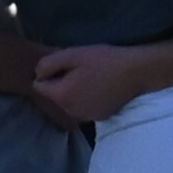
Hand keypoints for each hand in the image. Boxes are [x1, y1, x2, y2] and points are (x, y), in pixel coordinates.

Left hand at [31, 42, 157, 132]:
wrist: (136, 73)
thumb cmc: (104, 60)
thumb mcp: (72, 54)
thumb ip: (48, 64)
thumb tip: (37, 74)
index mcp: (61, 96)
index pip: (38, 86)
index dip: (48, 73)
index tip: (63, 65)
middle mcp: (70, 111)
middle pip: (53, 97)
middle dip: (59, 84)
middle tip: (78, 70)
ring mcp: (85, 117)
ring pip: (67, 103)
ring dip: (72, 93)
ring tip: (89, 78)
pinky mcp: (98, 118)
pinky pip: (82, 108)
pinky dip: (85, 100)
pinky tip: (98, 88)